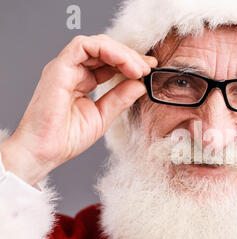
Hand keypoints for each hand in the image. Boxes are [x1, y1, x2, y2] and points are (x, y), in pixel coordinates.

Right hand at [0, 34, 156, 185]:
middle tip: (148, 68)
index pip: (108, 62)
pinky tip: (125, 64)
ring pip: (97, 44)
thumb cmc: (66, 139)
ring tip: (139, 69)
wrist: (45, 152)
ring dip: (122, 53)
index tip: (149, 70)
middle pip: (105, 50)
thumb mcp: (103, 116)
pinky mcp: (58, 68)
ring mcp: (65, 68)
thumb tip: (140, 85)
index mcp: (82, 81)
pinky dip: (108, 51)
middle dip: (130, 56)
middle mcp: (73, 71)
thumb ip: (121, 98)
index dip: (130, 63)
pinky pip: (84, 46)